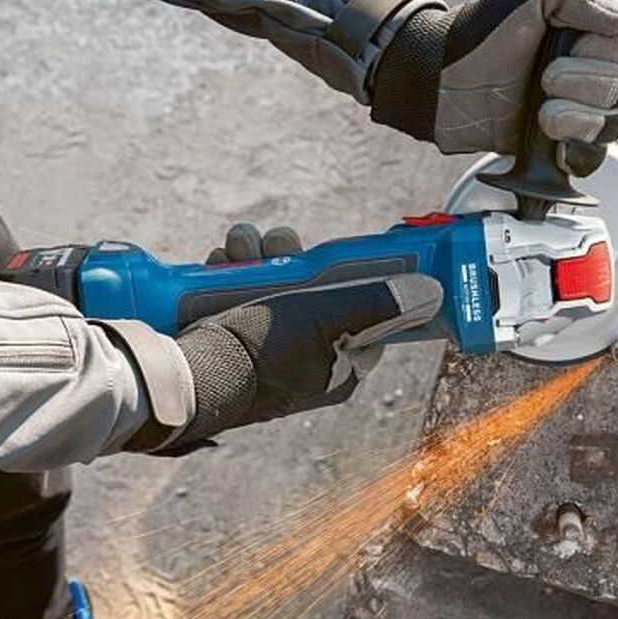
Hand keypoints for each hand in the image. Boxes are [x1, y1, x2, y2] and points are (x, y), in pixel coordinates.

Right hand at [139, 222, 442, 450]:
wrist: (186, 374)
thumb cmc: (262, 353)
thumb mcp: (330, 319)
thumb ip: (381, 303)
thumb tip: (431, 293)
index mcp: (337, 370)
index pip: (360, 315)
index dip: (348, 279)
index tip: (331, 254)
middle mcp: (302, 362)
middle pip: (311, 291)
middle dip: (291, 257)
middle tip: (276, 244)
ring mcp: (262, 350)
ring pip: (270, 284)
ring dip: (255, 255)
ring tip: (240, 248)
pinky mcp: (226, 336)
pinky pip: (236, 291)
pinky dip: (228, 270)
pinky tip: (219, 260)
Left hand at [371, 0, 617, 174]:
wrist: (442, 81)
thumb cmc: (482, 31)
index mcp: (597, 24)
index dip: (612, 47)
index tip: (568, 43)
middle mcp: (598, 66)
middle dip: (588, 83)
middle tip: (544, 78)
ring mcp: (584, 107)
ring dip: (581, 118)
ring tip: (542, 113)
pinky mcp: (563, 142)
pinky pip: (596, 158)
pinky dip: (581, 153)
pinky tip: (557, 145)